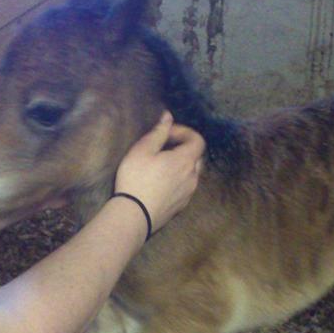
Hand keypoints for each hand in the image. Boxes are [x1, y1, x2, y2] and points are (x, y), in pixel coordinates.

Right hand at [114, 112, 204, 232]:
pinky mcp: (182, 206)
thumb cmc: (136, 179)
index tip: (167, 134)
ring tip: (161, 166)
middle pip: (197, 156)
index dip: (184, 132)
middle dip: (184, 148)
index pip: (198, 140)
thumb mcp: (142, 150)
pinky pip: (186, 187)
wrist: (134, 216)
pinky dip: (178, 180)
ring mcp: (189, 193)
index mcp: (185, 160)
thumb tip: (168, 116)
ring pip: (192, 173)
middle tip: (164, 149)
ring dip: (181, 165)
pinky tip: (160, 184)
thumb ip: (158, 132)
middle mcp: (193, 176)